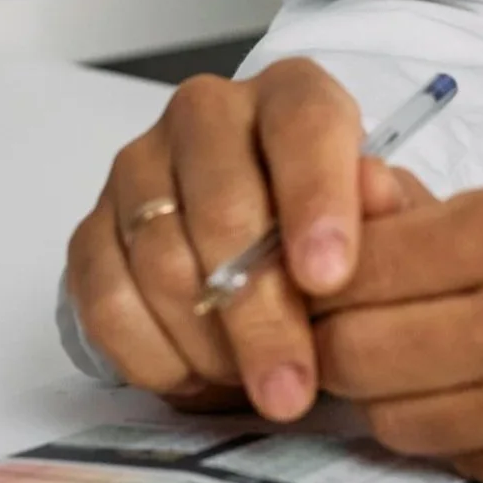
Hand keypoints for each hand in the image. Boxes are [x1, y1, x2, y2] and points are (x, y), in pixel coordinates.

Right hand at [64, 60, 427, 420]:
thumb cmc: (332, 231)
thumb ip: (389, 212)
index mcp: (290, 93)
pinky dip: (152, 354)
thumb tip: (378, 196)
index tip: (328, 278)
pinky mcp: (93, 226)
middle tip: (291, 388)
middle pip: (223, 206)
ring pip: (162, 260)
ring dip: (210, 343)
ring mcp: (140, 167)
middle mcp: (207, 113)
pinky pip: (104, 298)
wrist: (265, 252)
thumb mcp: (384, 221)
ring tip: (254, 386)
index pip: (302, 124)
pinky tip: (196, 377)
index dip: (316, 199)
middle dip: (261, 313)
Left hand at [312, 185, 482, 482]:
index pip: (359, 265)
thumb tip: (342, 204)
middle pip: (355, 352)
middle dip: (338, 342)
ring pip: (391, 419)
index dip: (324, 275)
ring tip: (426, 367)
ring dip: (389, 396)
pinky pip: (453, 461)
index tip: (325, 278)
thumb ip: (436, 217)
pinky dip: (451, 435)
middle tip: (357, 330)